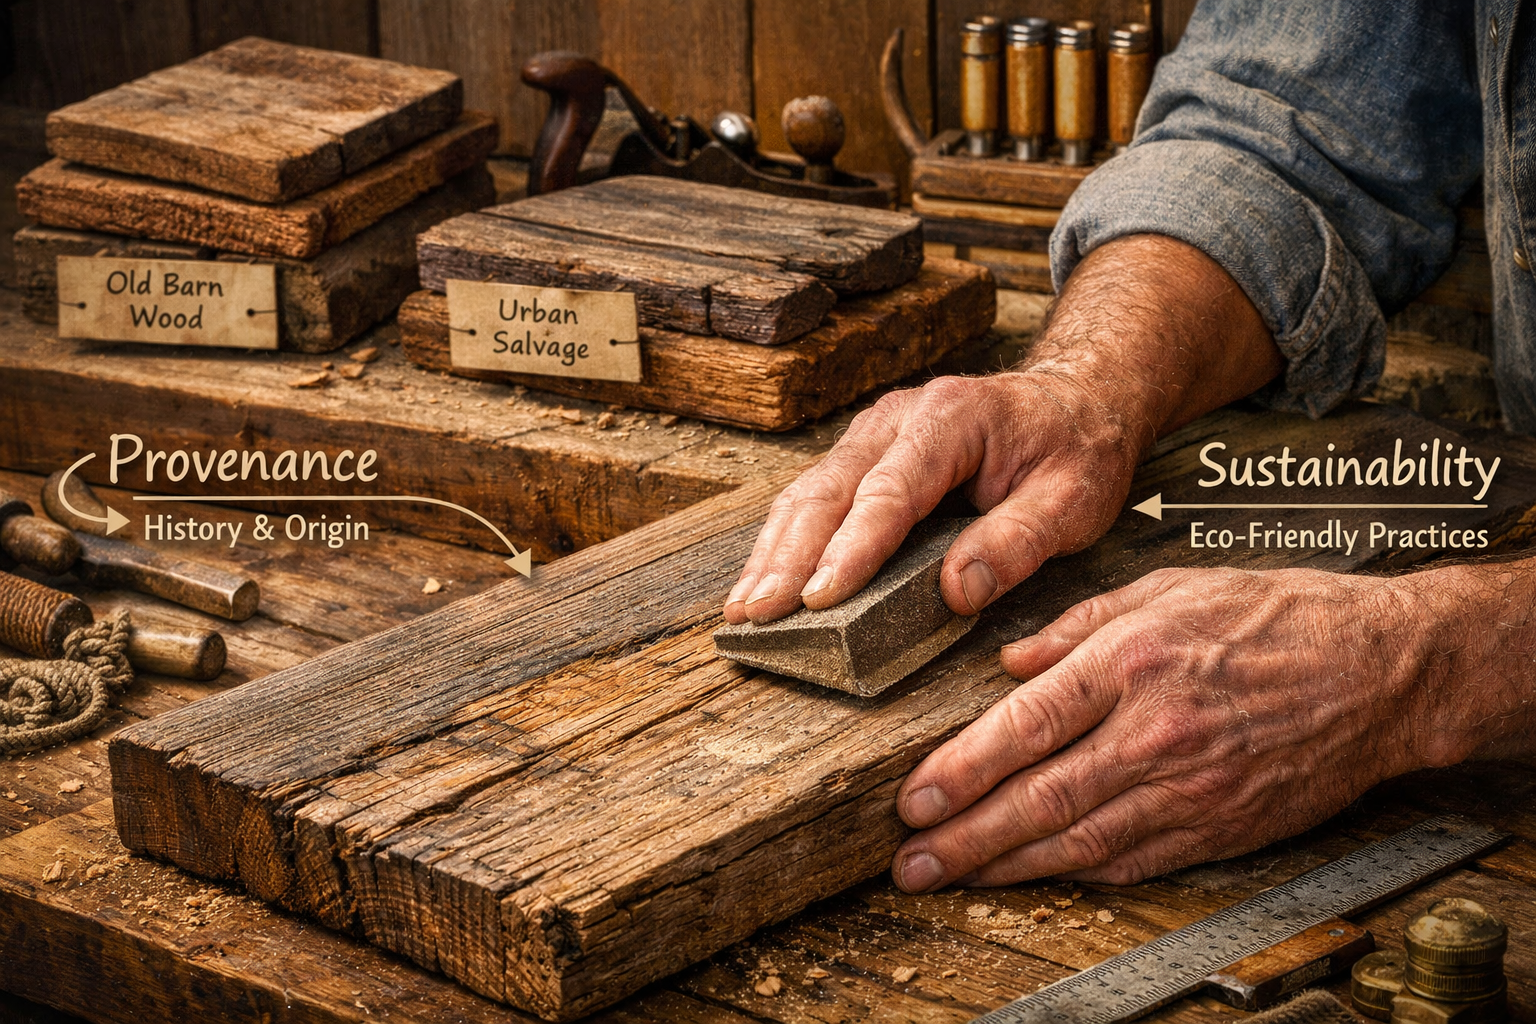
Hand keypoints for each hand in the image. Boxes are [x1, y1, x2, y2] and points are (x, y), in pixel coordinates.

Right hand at [720, 234, 1283, 626]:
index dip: (851, 548)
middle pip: (830, 490)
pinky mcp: (865, 454)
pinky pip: (815, 496)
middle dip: (789, 556)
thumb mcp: (1075, 499)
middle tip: (758, 614)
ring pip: (809, 492)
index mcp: (952, 419)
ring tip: (744, 608)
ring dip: (774, 552)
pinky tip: (764, 579)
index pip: (890, 491)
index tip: (820, 598)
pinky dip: (785, 540)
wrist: (1076, 401)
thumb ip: (1019, 541)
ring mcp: (874, 433)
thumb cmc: (1076, 450)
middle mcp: (900, 418)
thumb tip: (958, 591)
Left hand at [890, 566, 1446, 889]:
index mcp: (1133, 662)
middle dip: (964, 837)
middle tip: (909, 861)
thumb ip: (1078, 624)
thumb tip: (1010, 661)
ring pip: (1078, 842)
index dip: (960, 771)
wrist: (1381, 671)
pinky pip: (1133, 860)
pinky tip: (1032, 876)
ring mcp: (1189, 787)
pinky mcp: (1219, 825)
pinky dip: (1075, 873)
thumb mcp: (1168, 588)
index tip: (912, 799)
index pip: (1024, 728)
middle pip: (1038, 798)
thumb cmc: (1276, 617)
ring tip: (952, 877)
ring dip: (1005, 867)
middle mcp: (1154, 731)